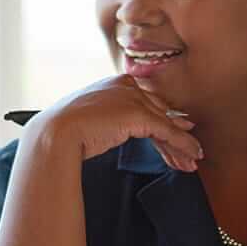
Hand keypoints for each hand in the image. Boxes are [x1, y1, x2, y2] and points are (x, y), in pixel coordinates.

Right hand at [30, 75, 203, 172]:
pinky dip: (182, 145)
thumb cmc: (63, 130)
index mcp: (114, 83)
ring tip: (191, 161)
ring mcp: (134, 99)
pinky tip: (191, 157)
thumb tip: (132, 128)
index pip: (146, 103)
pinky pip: (167, 132)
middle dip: (175, 135)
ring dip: (181, 145)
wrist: (55, 133)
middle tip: (190, 152)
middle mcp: (127, 86)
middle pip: (159, 113)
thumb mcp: (91, 119)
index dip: (163, 121)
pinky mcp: (139, 115)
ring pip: (165, 124)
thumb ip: (113, 119)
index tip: (176, 134)